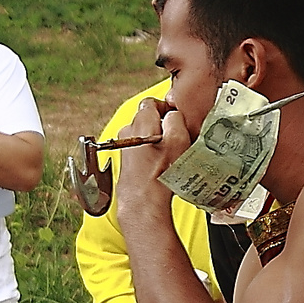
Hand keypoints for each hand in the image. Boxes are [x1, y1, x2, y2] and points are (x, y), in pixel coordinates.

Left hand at [115, 98, 187, 218]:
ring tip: (169, 155)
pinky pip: (141, 148)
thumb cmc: (161, 172)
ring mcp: (124, 145)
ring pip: (145, 134)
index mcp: (141, 120)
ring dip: (157, 141)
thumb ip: (176, 118)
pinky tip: (160, 165)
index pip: (152, 102)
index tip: (177, 120)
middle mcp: (128, 130)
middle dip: (162, 126)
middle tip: (177, 140)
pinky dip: (150, 153)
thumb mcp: (178, 139)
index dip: (167, 108)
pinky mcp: (125, 159)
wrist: (143, 200)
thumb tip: (173, 114)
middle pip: (148, 118)